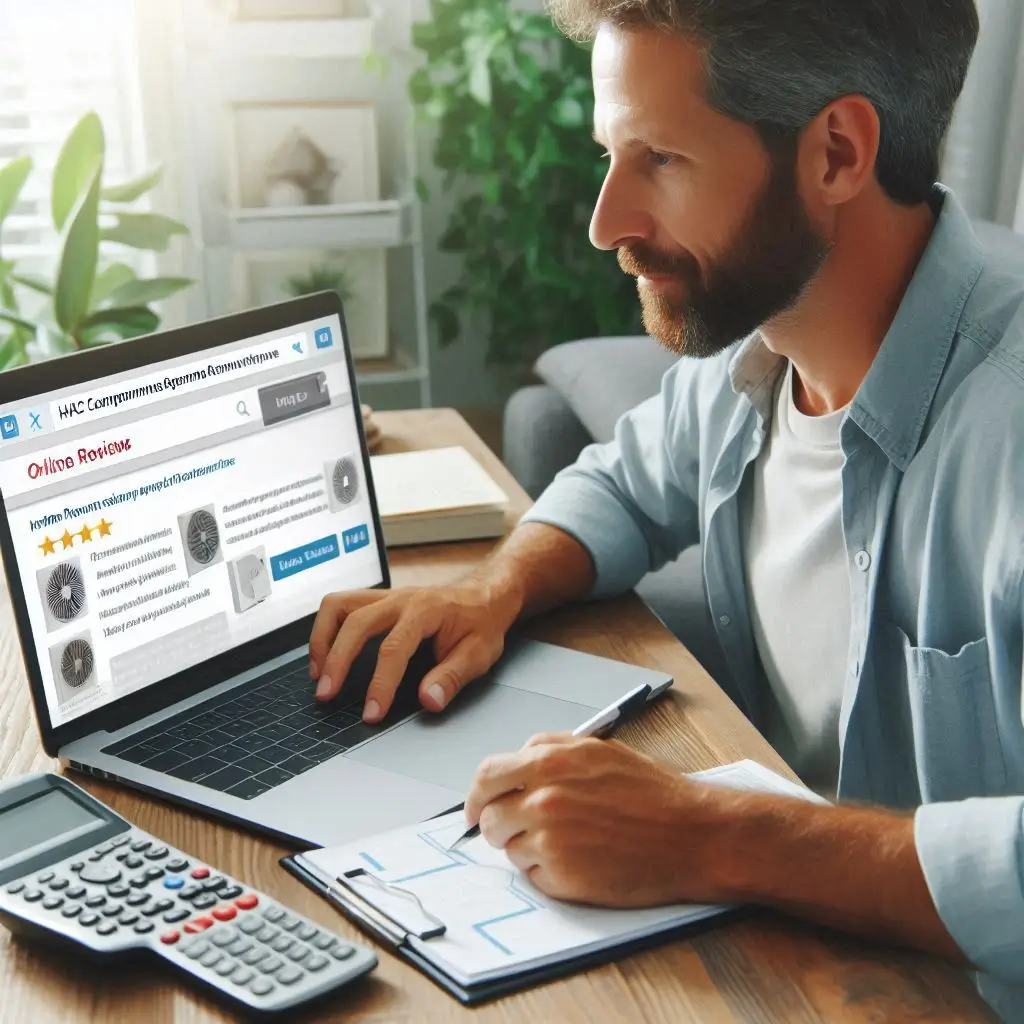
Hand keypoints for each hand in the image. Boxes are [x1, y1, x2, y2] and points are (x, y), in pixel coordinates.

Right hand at [308, 580, 519, 722]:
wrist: (485, 595)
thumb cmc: (481, 624)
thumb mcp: (479, 654)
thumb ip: (453, 677)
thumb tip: (428, 700)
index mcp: (426, 611)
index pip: (394, 648)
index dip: (380, 684)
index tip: (371, 713)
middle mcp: (400, 599)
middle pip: (355, 623)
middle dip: (337, 660)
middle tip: (326, 695)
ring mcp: (386, 597)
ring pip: (339, 605)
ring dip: (322, 639)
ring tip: (319, 674)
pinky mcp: (377, 601)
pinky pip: (340, 606)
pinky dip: (326, 629)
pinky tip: (325, 655)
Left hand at [464, 734, 735, 906]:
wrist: (690, 834)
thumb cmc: (651, 792)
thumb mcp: (598, 749)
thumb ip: (550, 747)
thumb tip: (516, 759)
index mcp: (548, 761)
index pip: (486, 776)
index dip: (477, 794)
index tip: (477, 807)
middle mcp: (542, 799)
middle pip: (488, 816)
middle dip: (499, 823)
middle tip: (519, 828)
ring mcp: (550, 840)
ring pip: (507, 848)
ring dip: (525, 847)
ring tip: (566, 841)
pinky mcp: (561, 877)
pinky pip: (532, 875)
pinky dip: (546, 871)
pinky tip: (579, 859)